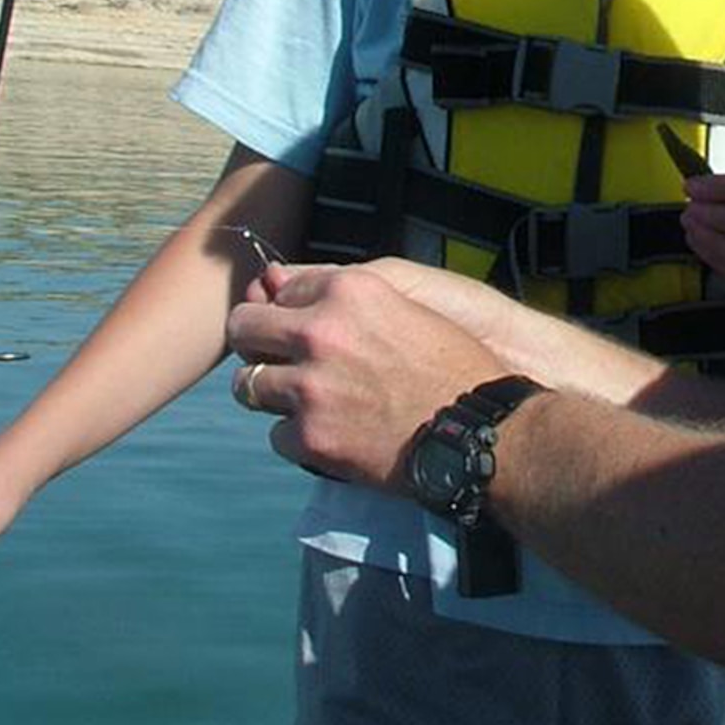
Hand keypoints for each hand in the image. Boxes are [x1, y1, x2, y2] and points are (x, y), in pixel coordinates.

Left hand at [226, 262, 498, 488]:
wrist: (480, 433)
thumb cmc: (455, 369)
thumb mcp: (408, 308)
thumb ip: (348, 299)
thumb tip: (285, 285)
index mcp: (348, 290)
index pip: (281, 289)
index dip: (287, 311)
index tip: (296, 328)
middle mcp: (319, 331)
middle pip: (244, 327)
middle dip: (256, 344)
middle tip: (274, 362)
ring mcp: (310, 386)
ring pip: (248, 384)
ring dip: (271, 393)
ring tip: (302, 403)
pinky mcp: (310, 437)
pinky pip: (276, 435)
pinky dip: (298, 438)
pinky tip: (329, 435)